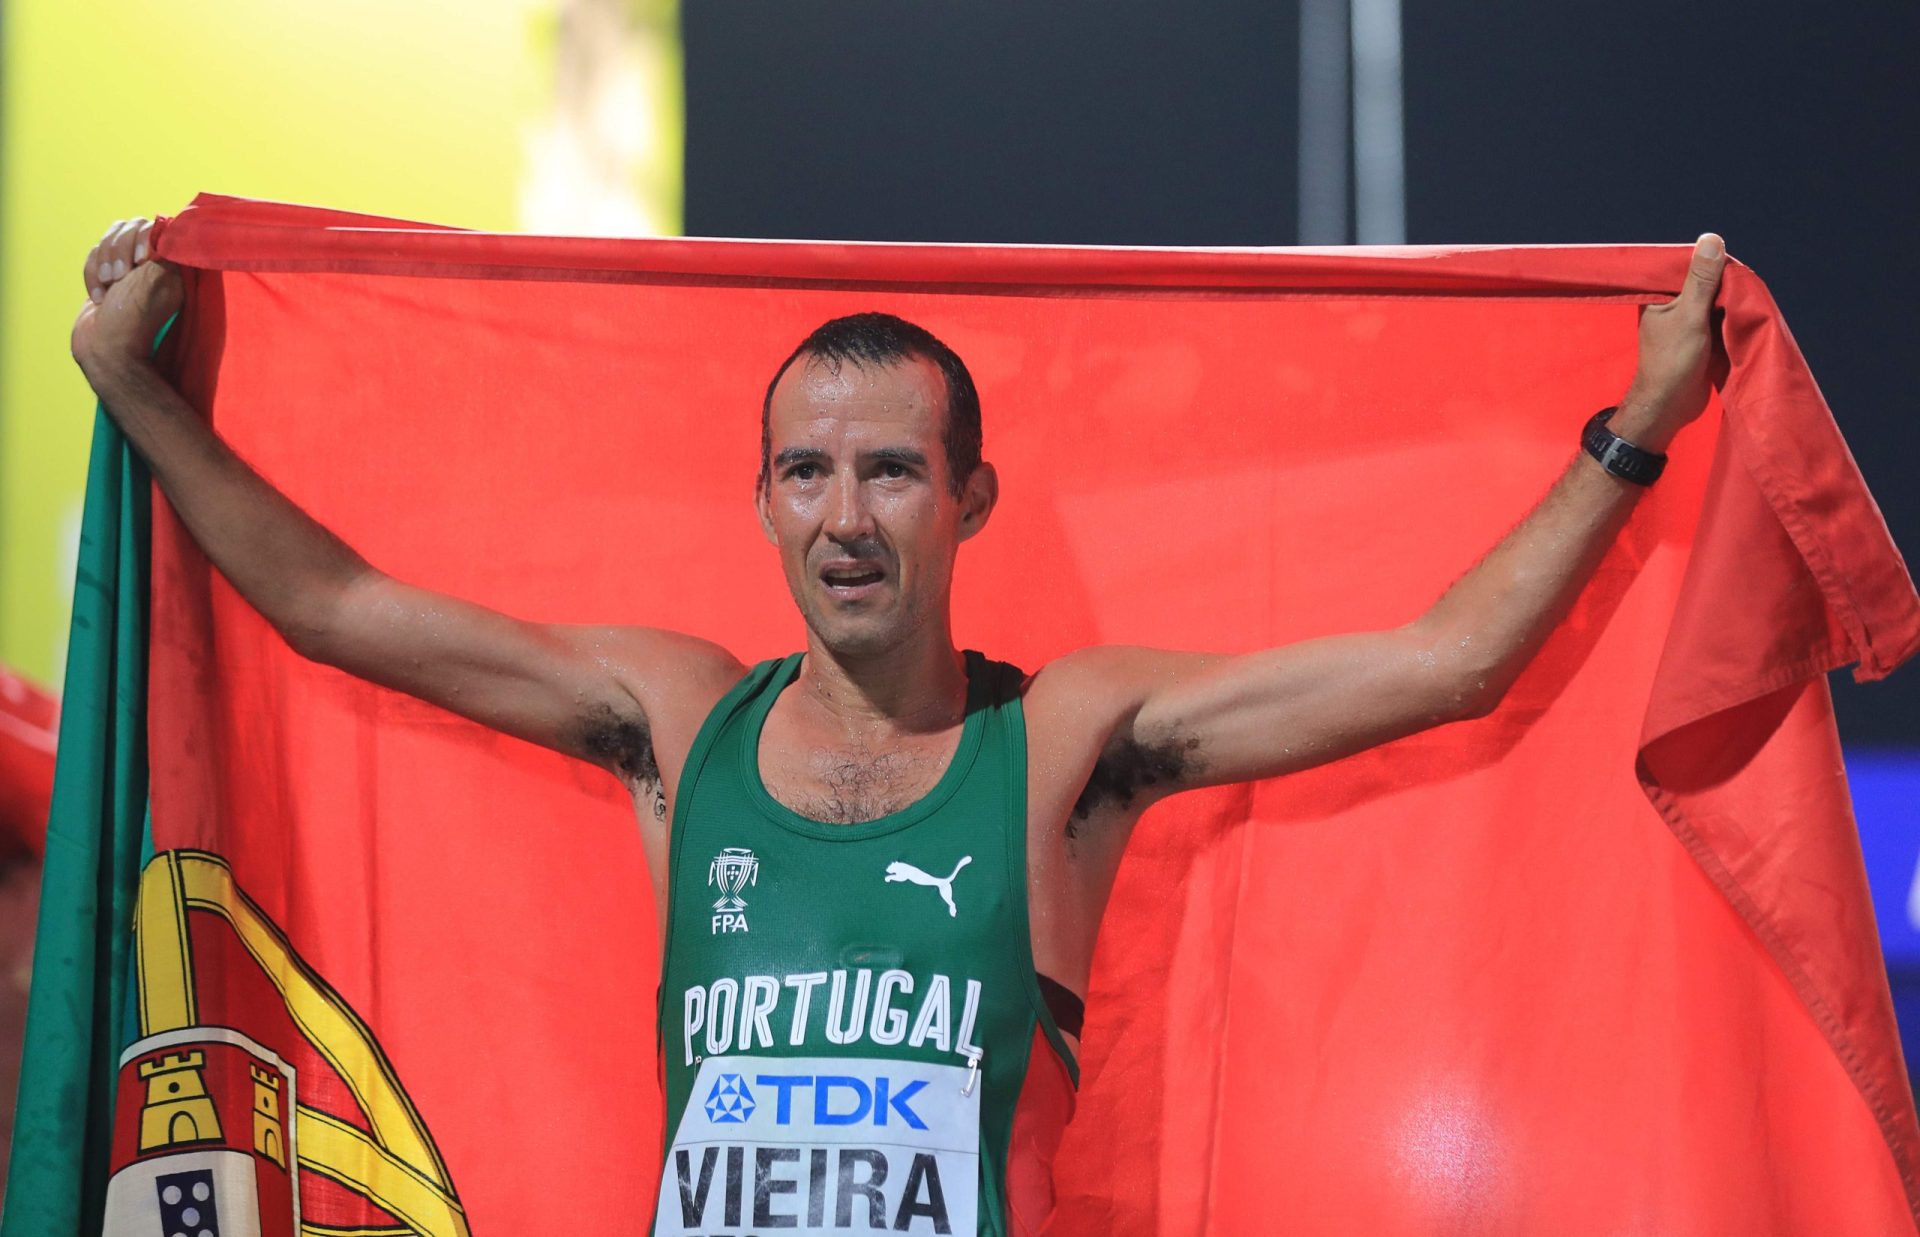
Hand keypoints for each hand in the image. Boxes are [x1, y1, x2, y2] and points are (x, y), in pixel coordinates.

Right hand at [71, 218, 182, 388]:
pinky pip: (94, 255)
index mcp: (172, 266)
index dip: (144, 237)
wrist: (105, 349)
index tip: (142, 260)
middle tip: (120, 278)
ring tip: (109, 286)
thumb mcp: (156, 280)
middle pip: (129, 227)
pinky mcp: (106, 275)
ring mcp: (127, 269)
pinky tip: (99, 296)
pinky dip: (91, 273)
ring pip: (108, 239)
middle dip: (119, 249)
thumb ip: (164, 251)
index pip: (157, 226)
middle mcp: (152, 264)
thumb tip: (170, 224)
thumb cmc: (133, 318)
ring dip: (103, 262)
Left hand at [1612, 233, 1726, 449]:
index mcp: (1659, 296)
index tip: (1733, 264)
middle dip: (1725, 283)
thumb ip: (1701, 280)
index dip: (1710, 263)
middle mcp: (1670, 306)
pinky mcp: (1699, 338)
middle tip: (1747, 284)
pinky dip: (1731, 317)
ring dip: (1731, 301)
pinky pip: (1718, 319)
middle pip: (1703, 283)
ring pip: (1714, 301)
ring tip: (1750, 297)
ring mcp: (1685, 322)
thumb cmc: (1673, 362)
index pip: (1687, 266)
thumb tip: (1711, 240)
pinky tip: (1747, 313)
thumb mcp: (1690, 315)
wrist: (1670, 407)